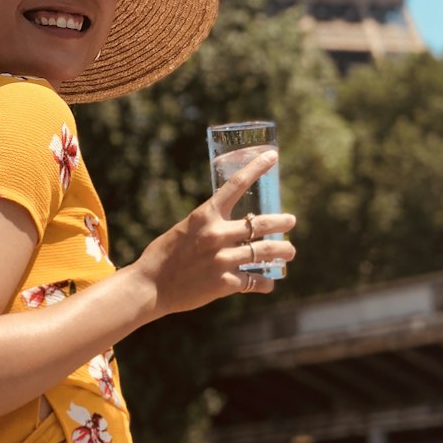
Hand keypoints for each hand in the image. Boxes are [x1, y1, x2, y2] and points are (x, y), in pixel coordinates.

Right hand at [132, 149, 295, 315]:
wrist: (151, 286)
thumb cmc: (166, 254)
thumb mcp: (187, 228)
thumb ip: (210, 225)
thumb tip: (232, 226)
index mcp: (206, 214)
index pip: (237, 184)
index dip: (257, 167)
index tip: (272, 156)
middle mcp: (217, 234)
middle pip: (260, 224)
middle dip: (281, 222)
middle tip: (291, 221)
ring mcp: (222, 259)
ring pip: (264, 252)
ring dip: (282, 251)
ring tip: (290, 251)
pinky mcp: (224, 284)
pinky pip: (253, 281)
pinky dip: (264, 282)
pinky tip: (269, 283)